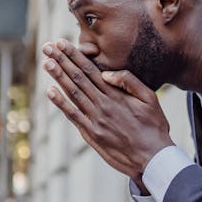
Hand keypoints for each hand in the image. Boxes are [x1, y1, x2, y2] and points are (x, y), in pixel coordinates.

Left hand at [42, 39, 172, 180]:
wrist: (153, 158)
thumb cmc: (154, 128)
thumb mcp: (150, 99)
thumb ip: (129, 81)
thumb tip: (107, 73)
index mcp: (116, 94)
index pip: (91, 70)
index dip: (74, 55)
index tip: (61, 43)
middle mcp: (103, 104)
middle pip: (78, 78)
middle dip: (61, 60)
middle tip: (47, 47)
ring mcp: (96, 120)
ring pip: (73, 93)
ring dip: (58, 77)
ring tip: (46, 62)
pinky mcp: (92, 134)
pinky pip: (73, 116)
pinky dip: (61, 103)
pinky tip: (50, 92)